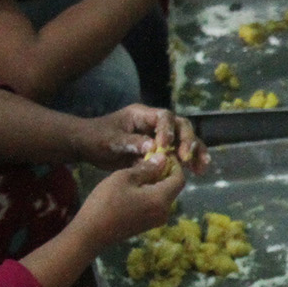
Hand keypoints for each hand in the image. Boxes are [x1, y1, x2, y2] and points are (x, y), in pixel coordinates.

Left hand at [74, 106, 206, 170]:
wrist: (87, 146)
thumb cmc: (96, 138)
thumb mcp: (110, 141)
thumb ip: (131, 143)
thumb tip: (153, 147)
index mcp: (142, 115)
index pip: (164, 117)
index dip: (168, 130)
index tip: (165, 146)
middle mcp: (155, 123)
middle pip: (181, 126)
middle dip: (187, 141)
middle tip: (186, 158)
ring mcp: (160, 136)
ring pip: (184, 139)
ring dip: (195, 152)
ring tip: (201, 168)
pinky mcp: (160, 150)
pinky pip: (178, 154)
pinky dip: (189, 161)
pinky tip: (198, 171)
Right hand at [75, 157, 186, 247]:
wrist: (90, 234)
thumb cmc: (106, 202)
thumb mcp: (124, 178)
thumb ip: (147, 169)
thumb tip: (163, 160)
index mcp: (161, 199)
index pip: (180, 178)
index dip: (174, 164)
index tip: (161, 154)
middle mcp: (164, 212)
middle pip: (173, 188)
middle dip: (164, 172)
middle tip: (148, 160)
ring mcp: (156, 221)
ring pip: (163, 196)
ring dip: (156, 183)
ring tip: (138, 172)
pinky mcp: (147, 226)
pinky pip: (155, 205)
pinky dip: (150, 194)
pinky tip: (134, 188)